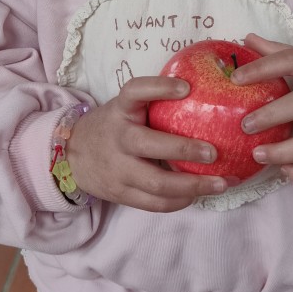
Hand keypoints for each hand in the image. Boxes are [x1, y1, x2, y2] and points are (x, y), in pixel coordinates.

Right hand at [65, 77, 234, 211]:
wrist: (71, 156)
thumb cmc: (112, 127)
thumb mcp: (124, 108)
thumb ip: (153, 104)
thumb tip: (204, 94)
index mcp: (120, 110)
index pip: (135, 91)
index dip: (159, 87)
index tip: (187, 87)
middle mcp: (118, 139)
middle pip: (151, 146)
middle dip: (185, 150)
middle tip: (214, 152)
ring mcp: (118, 170)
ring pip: (158, 184)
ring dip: (194, 185)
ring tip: (222, 183)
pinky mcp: (121, 194)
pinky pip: (155, 204)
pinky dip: (180, 201)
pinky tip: (199, 194)